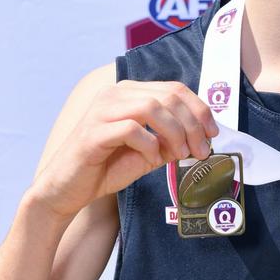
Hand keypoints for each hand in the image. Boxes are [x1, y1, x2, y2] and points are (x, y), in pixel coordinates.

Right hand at [29, 80, 217, 220]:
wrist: (66, 190)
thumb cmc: (106, 168)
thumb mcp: (149, 152)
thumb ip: (172, 141)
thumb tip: (202, 138)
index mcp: (130, 93)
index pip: (174, 89)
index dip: (199, 109)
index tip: (213, 134)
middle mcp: (115, 94)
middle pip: (168, 97)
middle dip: (192, 125)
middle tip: (201, 151)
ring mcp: (101, 110)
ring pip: (151, 108)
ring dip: (174, 134)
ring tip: (180, 156)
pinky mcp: (92, 132)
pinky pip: (131, 130)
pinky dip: (149, 146)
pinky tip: (151, 161)